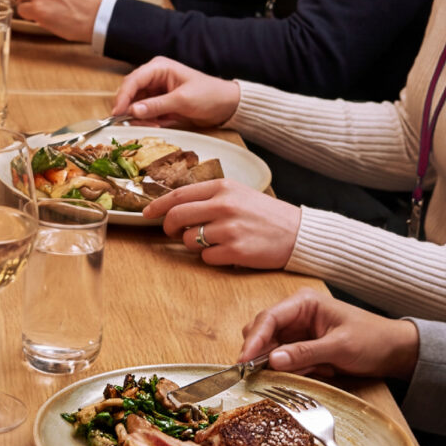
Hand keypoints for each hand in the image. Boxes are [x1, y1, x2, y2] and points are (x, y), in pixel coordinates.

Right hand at [111, 56, 239, 128]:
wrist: (227, 105)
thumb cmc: (209, 95)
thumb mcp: (183, 100)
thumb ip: (157, 105)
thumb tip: (132, 111)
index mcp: (159, 68)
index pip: (133, 80)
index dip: (122, 97)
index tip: (117, 113)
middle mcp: (154, 78)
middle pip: (131, 94)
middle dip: (131, 110)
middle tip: (135, 124)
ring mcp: (156, 92)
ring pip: (136, 106)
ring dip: (141, 118)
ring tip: (154, 126)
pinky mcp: (160, 105)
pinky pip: (146, 114)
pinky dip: (148, 122)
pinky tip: (158, 126)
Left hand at [143, 178, 300, 269]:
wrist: (298, 233)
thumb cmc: (265, 214)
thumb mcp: (238, 194)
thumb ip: (209, 197)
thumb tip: (176, 206)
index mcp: (222, 187)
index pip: (178, 195)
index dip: (158, 205)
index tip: (148, 213)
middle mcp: (223, 205)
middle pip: (177, 217)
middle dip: (168, 228)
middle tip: (172, 233)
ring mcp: (229, 228)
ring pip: (189, 240)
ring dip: (194, 244)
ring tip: (214, 241)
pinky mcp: (235, 250)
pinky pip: (206, 257)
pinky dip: (211, 257)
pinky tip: (227, 251)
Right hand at [234, 289, 419, 379]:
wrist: (395, 351)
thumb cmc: (373, 340)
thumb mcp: (340, 346)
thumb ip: (305, 353)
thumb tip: (273, 360)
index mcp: (305, 303)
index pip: (269, 318)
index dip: (254, 339)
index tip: (244, 360)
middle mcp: (296, 315)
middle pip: (262, 332)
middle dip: (259, 353)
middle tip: (255, 374)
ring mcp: (298, 333)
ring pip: (270, 349)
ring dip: (275, 365)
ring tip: (295, 375)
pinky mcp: (302, 349)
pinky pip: (284, 361)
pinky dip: (289, 371)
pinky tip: (308, 374)